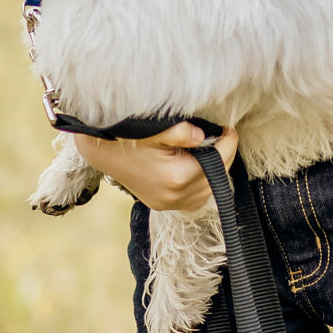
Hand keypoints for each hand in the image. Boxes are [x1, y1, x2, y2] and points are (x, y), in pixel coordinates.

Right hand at [75, 121, 239, 210]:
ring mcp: (167, 204)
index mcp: (177, 177)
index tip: (230, 128)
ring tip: (212, 150)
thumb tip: (203, 136)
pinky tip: (198, 167)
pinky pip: (193, 199)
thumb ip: (181, 132)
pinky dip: (201, 185)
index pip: (219, 161)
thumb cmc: (129, 136)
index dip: (229, 142)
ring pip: (207, 192)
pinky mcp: (161, 204)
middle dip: (224, 156)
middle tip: (223, 136)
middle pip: (217, 178)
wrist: (102, 151)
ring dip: (214, 172)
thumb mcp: (156, 129)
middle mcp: (174, 196)